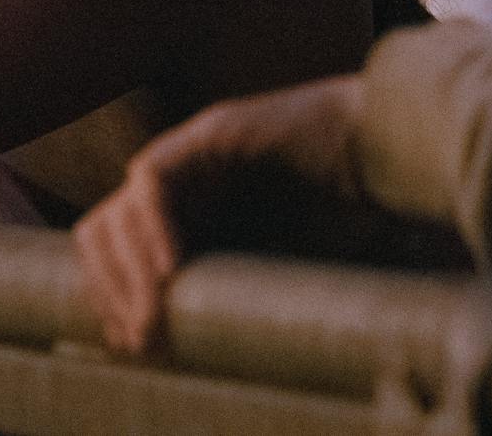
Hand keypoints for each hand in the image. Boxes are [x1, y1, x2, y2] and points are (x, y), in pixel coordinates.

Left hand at [73, 75, 365, 354]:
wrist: (390, 152)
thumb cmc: (348, 214)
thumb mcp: (281, 270)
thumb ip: (240, 296)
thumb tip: (218, 358)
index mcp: (188, 214)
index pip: (113, 250)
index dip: (112, 297)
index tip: (130, 346)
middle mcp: (178, 183)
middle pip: (102, 230)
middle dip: (112, 290)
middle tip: (140, 341)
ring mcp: (190, 154)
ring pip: (118, 208)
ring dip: (127, 270)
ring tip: (153, 319)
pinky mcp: (210, 133)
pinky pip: (153, 178)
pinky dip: (154, 226)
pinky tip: (173, 271)